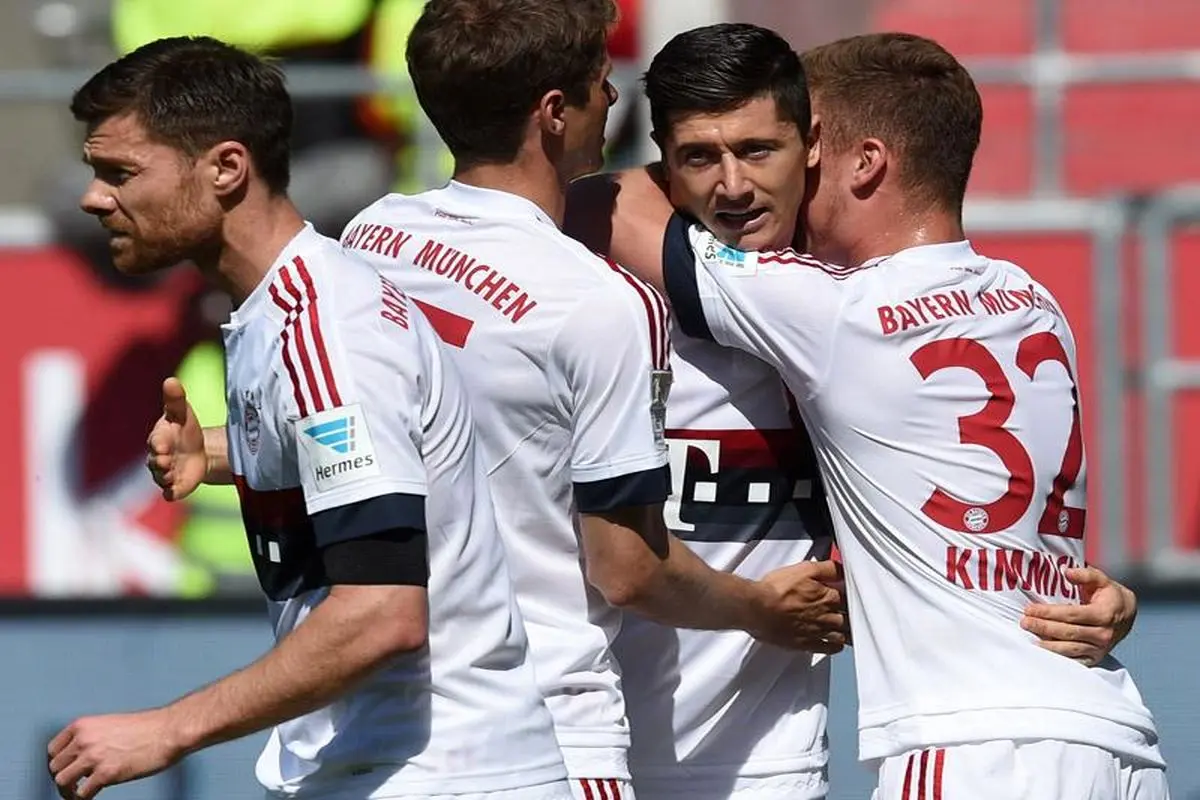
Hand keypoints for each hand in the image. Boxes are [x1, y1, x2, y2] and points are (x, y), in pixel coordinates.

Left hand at [47, 709, 183, 798]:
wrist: (169, 731)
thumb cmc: (148, 728)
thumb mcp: (111, 724)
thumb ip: (93, 737)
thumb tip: (82, 758)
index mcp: (83, 725)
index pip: (53, 749)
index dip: (59, 763)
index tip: (66, 770)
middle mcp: (84, 740)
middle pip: (55, 767)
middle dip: (63, 777)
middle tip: (74, 785)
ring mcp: (93, 757)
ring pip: (62, 781)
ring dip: (69, 791)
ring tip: (79, 794)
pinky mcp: (106, 773)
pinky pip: (82, 793)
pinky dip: (83, 798)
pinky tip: (91, 796)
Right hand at [146, 378, 206, 500]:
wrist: (199, 451)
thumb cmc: (185, 429)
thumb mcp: (183, 413)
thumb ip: (176, 399)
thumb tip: (171, 380)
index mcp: (158, 439)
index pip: (155, 442)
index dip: (158, 444)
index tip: (163, 444)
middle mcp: (157, 458)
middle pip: (155, 463)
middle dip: (160, 462)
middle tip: (167, 461)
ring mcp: (165, 474)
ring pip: (161, 479)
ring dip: (166, 478)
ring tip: (173, 474)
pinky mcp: (175, 487)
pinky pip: (170, 494)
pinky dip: (172, 494)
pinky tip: (174, 493)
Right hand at [751, 559, 848, 652]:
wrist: (757, 609)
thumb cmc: (776, 590)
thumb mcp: (803, 569)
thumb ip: (826, 568)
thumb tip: (841, 568)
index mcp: (829, 597)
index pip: (850, 597)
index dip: (852, 596)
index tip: (851, 594)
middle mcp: (827, 617)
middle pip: (850, 619)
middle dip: (854, 616)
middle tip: (856, 614)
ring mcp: (817, 632)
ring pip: (842, 635)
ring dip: (848, 632)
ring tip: (850, 630)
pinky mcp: (806, 644)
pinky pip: (828, 648)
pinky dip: (835, 646)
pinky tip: (836, 643)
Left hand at [1020, 566, 1136, 665]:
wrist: (1127, 615)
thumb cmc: (1110, 595)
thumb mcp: (1102, 580)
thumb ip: (1085, 574)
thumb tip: (1067, 572)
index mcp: (1104, 614)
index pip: (1071, 615)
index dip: (1048, 612)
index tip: (1030, 609)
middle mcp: (1103, 634)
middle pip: (1067, 632)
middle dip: (1043, 627)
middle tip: (1024, 622)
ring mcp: (1100, 648)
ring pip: (1070, 648)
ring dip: (1047, 644)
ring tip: (1029, 636)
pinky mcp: (1095, 657)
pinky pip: (1074, 659)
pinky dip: (1058, 656)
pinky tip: (1043, 650)